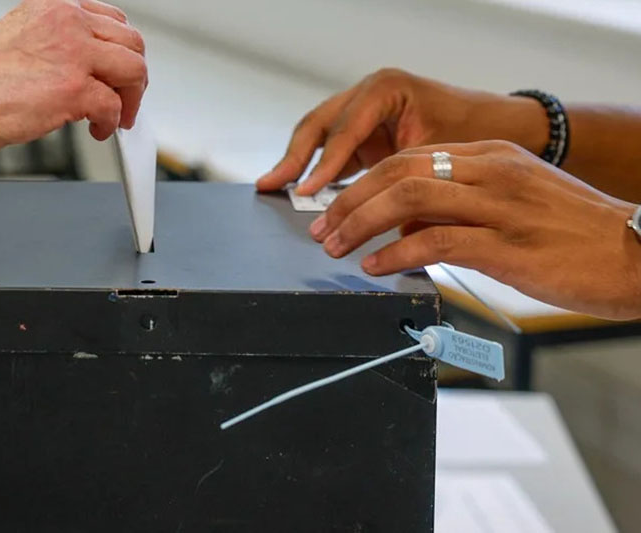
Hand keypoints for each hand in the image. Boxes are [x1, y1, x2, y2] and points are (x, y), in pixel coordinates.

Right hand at [0, 0, 147, 172]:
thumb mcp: (24, 39)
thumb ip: (60, 45)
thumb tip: (93, 70)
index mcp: (55, 6)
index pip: (113, 20)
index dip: (121, 52)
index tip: (118, 74)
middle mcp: (67, 21)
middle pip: (133, 44)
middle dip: (134, 77)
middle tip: (126, 101)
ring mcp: (73, 53)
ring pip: (134, 70)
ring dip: (131, 99)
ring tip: (116, 118)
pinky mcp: (74, 88)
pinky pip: (114, 106)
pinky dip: (111, 123)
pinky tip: (96, 131)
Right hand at [257, 69, 547, 195]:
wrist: (501, 126)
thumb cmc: (479, 133)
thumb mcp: (441, 154)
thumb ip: (404, 181)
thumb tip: (376, 220)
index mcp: (387, 89)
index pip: (344, 128)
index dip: (323, 162)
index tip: (306, 191)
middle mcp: (370, 95)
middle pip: (319, 124)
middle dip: (295, 156)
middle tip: (272, 184)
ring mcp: (365, 113)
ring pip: (319, 135)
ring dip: (298, 163)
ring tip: (274, 186)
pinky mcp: (366, 133)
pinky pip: (333, 149)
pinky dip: (317, 170)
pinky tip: (301, 190)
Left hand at [309, 141, 640, 319]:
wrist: (636, 252)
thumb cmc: (573, 234)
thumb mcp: (514, 202)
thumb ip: (462, 207)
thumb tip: (407, 228)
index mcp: (490, 156)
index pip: (408, 158)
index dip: (363, 182)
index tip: (337, 206)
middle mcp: (490, 171)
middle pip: (398, 172)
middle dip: (349, 201)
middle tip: (323, 228)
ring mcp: (498, 204)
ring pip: (408, 200)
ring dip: (361, 224)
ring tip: (336, 247)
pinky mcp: (504, 243)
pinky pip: (434, 241)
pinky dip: (395, 254)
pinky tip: (375, 267)